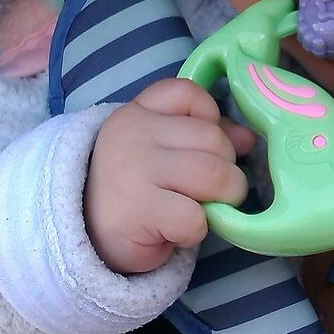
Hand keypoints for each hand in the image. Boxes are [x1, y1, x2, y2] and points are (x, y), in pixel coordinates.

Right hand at [84, 79, 255, 274]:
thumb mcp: (164, 152)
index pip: (189, 94)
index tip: (202, 149)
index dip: (212, 120)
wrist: (84, 239)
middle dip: (226, 169)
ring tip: (201, 209)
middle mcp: (132, 134)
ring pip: (213, 174)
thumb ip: (204, 136)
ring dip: (221, 199)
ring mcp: (133, 170)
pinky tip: (177, 232)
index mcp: (138, 112)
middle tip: (208, 191)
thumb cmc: (135, 192)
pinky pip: (195, 217)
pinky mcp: (138, 210)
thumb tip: (249, 137)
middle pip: (214, 139)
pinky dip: (197, 231)